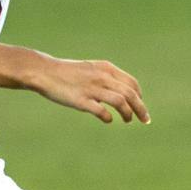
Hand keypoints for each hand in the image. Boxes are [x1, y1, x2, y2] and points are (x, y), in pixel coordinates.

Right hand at [26, 55, 149, 124]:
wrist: (45, 72)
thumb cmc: (67, 72)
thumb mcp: (90, 69)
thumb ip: (105, 77)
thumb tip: (120, 93)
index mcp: (106, 68)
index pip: (131, 84)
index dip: (139, 97)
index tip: (140, 106)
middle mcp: (102, 77)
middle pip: (130, 94)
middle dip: (141, 108)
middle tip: (145, 120)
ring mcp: (92, 88)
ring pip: (120, 102)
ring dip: (128, 114)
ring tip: (128, 121)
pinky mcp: (81, 100)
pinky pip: (102, 111)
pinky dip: (109, 117)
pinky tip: (108, 119)